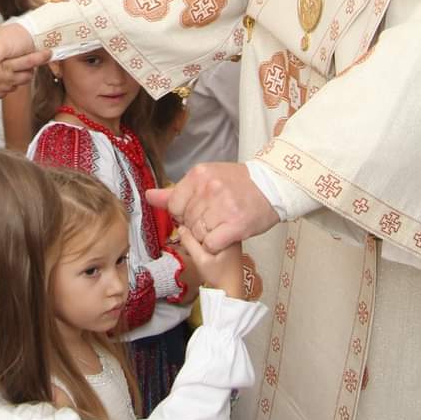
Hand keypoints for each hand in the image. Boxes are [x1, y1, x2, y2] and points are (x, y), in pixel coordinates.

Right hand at [0, 19, 49, 90]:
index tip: (49, 53)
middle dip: (31, 70)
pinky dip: (4, 88)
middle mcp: (6, 81)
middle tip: (34, 66)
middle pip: (25, 76)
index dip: (40, 57)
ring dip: (18, 79)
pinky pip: (2, 93)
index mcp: (5, 67)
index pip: (29, 61)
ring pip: (15, 86)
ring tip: (16, 73)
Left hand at [147, 160, 277, 252]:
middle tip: (216, 216)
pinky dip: (216, 245)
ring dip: (208, 235)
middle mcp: (209, 188)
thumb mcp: (205, 179)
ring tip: (222, 224)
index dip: (183, 213)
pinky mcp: (236, 225)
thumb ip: (175, 192)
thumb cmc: (237, 184)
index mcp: (199, 174)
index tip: (199, 210)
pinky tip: (226, 235)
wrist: (273, 186)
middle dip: (197, 224)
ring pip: (198, 234)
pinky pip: (211, 244)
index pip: (173, 206)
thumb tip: (148, 196)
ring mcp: (223, 206)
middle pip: (186, 221)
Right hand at [175, 229, 244, 297]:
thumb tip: (180, 227)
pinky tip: (200, 248)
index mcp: (228, 234)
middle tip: (187, 240)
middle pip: (209, 225)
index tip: (184, 232)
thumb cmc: (217, 276)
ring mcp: (231, 240)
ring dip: (200, 235)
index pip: (206, 221)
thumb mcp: (200, 259)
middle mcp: (232, 234)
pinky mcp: (229, 246)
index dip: (192, 225)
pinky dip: (205, 240)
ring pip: (210, 231)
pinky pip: (214, 236)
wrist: (230, 291)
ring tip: (192, 244)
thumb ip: (189, 242)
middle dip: (196, 230)